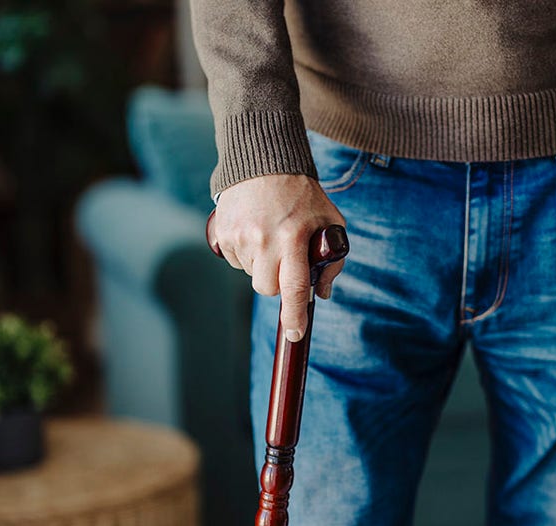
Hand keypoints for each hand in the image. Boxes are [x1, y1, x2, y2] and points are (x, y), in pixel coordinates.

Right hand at [211, 174, 345, 341]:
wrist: (264, 162)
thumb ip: (332, 260)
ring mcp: (241, 236)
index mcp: (294, 237)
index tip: (296, 334)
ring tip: (270, 237)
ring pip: (252, 276)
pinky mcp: (223, 234)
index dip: (295, 316)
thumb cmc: (302, 196)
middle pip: (268, 289)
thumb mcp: (330, 221)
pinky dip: (246, 255)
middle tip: (286, 260)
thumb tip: (322, 294)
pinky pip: (236, 262)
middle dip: (278, 283)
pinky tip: (255, 232)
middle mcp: (265, 239)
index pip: (294, 288)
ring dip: (262, 267)